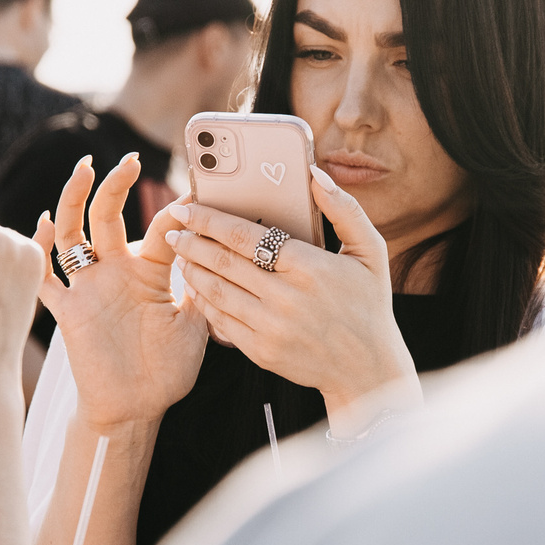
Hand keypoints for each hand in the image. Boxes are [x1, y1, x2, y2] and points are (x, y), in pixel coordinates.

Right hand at [34, 153, 208, 431]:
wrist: (135, 409)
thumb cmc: (166, 370)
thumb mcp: (195, 327)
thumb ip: (204, 292)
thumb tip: (223, 258)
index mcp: (148, 272)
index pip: (160, 229)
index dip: (176, 211)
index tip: (193, 188)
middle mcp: (115, 272)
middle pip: (108, 215)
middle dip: (117, 185)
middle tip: (130, 160)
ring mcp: (89, 288)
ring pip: (74, 233)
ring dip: (76, 200)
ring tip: (84, 169)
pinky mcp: (68, 310)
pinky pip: (48, 277)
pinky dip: (41, 249)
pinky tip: (44, 223)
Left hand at [171, 165, 421, 426]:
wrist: (368, 371)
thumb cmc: (369, 304)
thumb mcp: (371, 251)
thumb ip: (344, 209)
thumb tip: (315, 173)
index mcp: (310, 267)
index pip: (245, 236)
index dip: (209, 219)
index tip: (186, 206)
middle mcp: (287, 298)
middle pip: (223, 262)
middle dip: (192, 241)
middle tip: (173, 228)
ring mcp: (271, 328)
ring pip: (216, 291)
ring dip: (192, 269)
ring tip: (180, 253)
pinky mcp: (261, 351)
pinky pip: (221, 321)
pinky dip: (204, 300)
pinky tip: (197, 286)